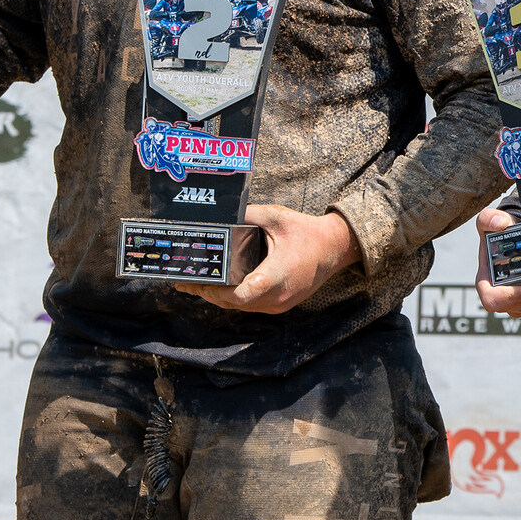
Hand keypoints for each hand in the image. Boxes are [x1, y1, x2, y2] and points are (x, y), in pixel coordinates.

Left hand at [174, 205, 354, 313]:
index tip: (198, 281)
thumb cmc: (307, 232)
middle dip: (208, 293)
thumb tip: (221, 212)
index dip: (217, 291)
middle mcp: (277, 296)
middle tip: (186, 282)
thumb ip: (248, 213)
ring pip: (241, 307)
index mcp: (276, 276)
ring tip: (196, 285)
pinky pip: (251, 306)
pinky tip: (221, 288)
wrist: (335, 248)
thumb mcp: (277, 217)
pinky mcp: (281, 305)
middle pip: (234, 303)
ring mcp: (280, 304)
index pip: (242, 294)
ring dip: (219, 298)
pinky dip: (234, 299)